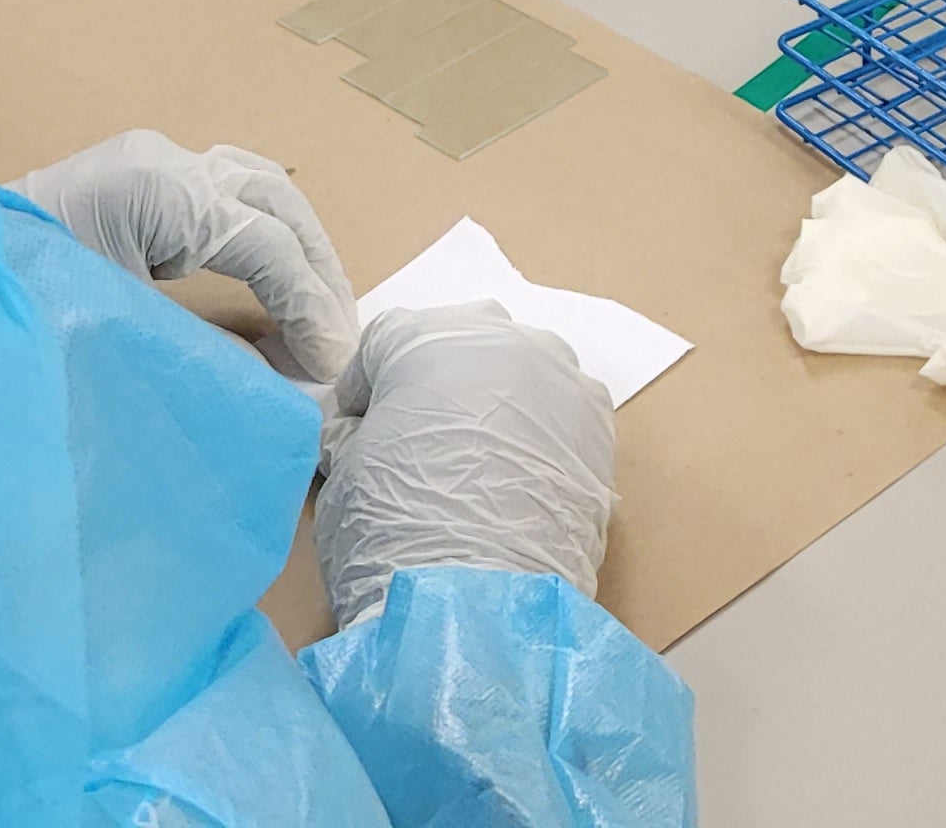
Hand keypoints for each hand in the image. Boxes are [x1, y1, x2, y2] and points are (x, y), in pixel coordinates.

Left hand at [13, 131, 357, 379]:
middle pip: (275, 200)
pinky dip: (259, 233)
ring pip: (255, 185)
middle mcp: (160, 160)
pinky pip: (222, 192)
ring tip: (319, 308)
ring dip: (296, 245)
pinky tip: (269, 278)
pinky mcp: (132, 178)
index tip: (327, 368)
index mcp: (155, 191)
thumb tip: (273, 381)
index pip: (265, 244)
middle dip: (318, 269)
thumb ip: (198, 350)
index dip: (309, 309)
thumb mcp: (109, 336)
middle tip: (340, 337)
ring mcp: (146, 162)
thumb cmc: (7, 314)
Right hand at [315, 301, 617, 626]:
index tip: (356, 429)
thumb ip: (357, 436)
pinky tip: (519, 486)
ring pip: (522, 373)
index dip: (365, 387)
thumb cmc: (394, 532)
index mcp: (431, 340)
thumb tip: (365, 433)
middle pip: (463, 343)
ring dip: (497, 404)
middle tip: (417, 440)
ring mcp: (563, 382)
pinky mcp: (601, 432)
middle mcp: (506, 343)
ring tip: (476, 465)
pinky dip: (540, 438)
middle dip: (437, 382)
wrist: (478, 605)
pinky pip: (561, 416)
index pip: (388, 340)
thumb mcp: (344, 478)